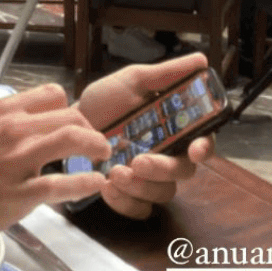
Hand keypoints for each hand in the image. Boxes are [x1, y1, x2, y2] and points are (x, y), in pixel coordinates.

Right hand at [0, 85, 110, 223]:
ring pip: (72, 140)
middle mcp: (14, 129)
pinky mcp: (19, 193)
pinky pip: (62, 185)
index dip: (70, 109)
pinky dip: (86, 183)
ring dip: (96, 146)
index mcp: (3, 110)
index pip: (53, 95)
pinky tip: (96, 183)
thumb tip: (37, 125)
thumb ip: (8, 123)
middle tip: (96, 144)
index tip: (75, 124)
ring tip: (103, 156)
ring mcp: (18, 161)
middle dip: (90, 129)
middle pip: (71, 116)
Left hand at [78, 53, 215, 220]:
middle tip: (139, 162)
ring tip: (113, 172)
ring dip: (141, 186)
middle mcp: (166, 155)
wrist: (66, 126)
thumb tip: (201, 61)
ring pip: (163, 193)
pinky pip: (139, 209)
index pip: (203, 141)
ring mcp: (148, 179)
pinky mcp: (129, 197)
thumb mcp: (132, 81)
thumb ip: (167, 74)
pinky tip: (106, 186)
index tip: (195, 149)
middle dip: (163, 170)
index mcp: (174, 129)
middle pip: (184, 172)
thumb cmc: (103, 103)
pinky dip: (125, 202)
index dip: (205, 147)